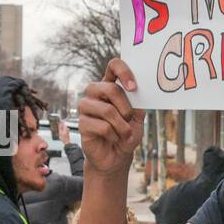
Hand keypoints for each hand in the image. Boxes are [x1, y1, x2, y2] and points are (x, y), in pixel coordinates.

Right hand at [78, 58, 144, 174]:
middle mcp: (95, 93)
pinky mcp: (82, 124)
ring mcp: (86, 108)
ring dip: (121, 125)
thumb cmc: (127, 134)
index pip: (113, 66)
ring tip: (125, 134)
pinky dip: (114, 135)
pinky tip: (113, 139)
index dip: (124, 71)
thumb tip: (141, 92)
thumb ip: (138, 104)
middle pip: (109, 88)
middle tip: (130, 118)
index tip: (134, 87)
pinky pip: (102, 127)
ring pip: (106, 110)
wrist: (116, 157)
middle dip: (125, 106)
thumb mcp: (138, 118)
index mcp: (110, 86)